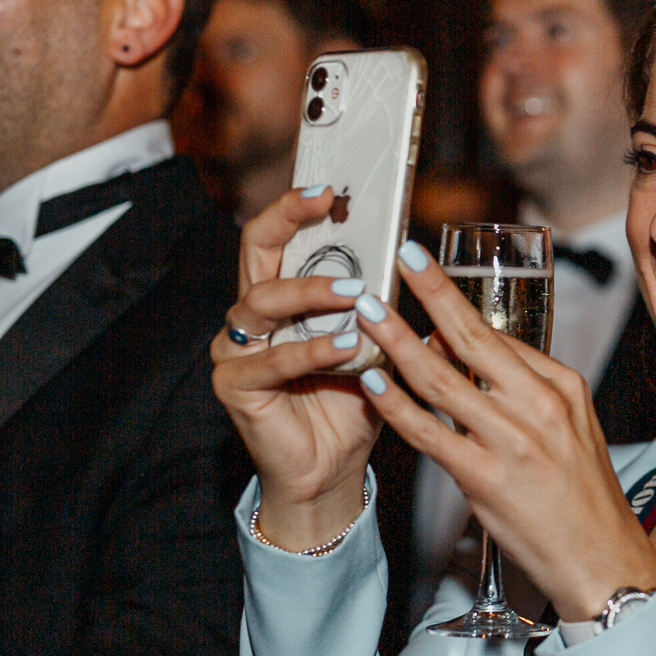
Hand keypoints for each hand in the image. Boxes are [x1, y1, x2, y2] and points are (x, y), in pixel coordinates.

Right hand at [211, 186, 382, 548]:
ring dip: (312, 291)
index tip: (327, 187)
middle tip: (322, 204)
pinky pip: (272, 360)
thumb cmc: (355, 401)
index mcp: (284, 297)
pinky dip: (311, 351)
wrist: (332, 467)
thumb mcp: (377, 344)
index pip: (280, 239)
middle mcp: (252, 315)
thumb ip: (385, 305)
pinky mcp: (235, 384)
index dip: (295, 208)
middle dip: (286, 221)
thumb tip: (420, 262)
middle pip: (256, 252)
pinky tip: (344, 347)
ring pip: (262, 301)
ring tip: (355, 293)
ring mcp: (237, 348)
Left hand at [347, 241, 655, 619]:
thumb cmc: (582, 498)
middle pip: (473, 338)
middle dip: (430, 294)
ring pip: (442, 379)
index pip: (499, 335)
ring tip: (366, 313)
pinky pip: (430, 434)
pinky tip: (374, 383)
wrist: (603, 560)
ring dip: (396, 342)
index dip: (454, 300)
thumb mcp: (569, 429)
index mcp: (562, 386)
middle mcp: (540, 406)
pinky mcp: (488, 480)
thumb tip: (469, 356)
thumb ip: (523, 391)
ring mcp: (514, 441)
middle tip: (399, 259)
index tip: (425, 268)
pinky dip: (398, 405)